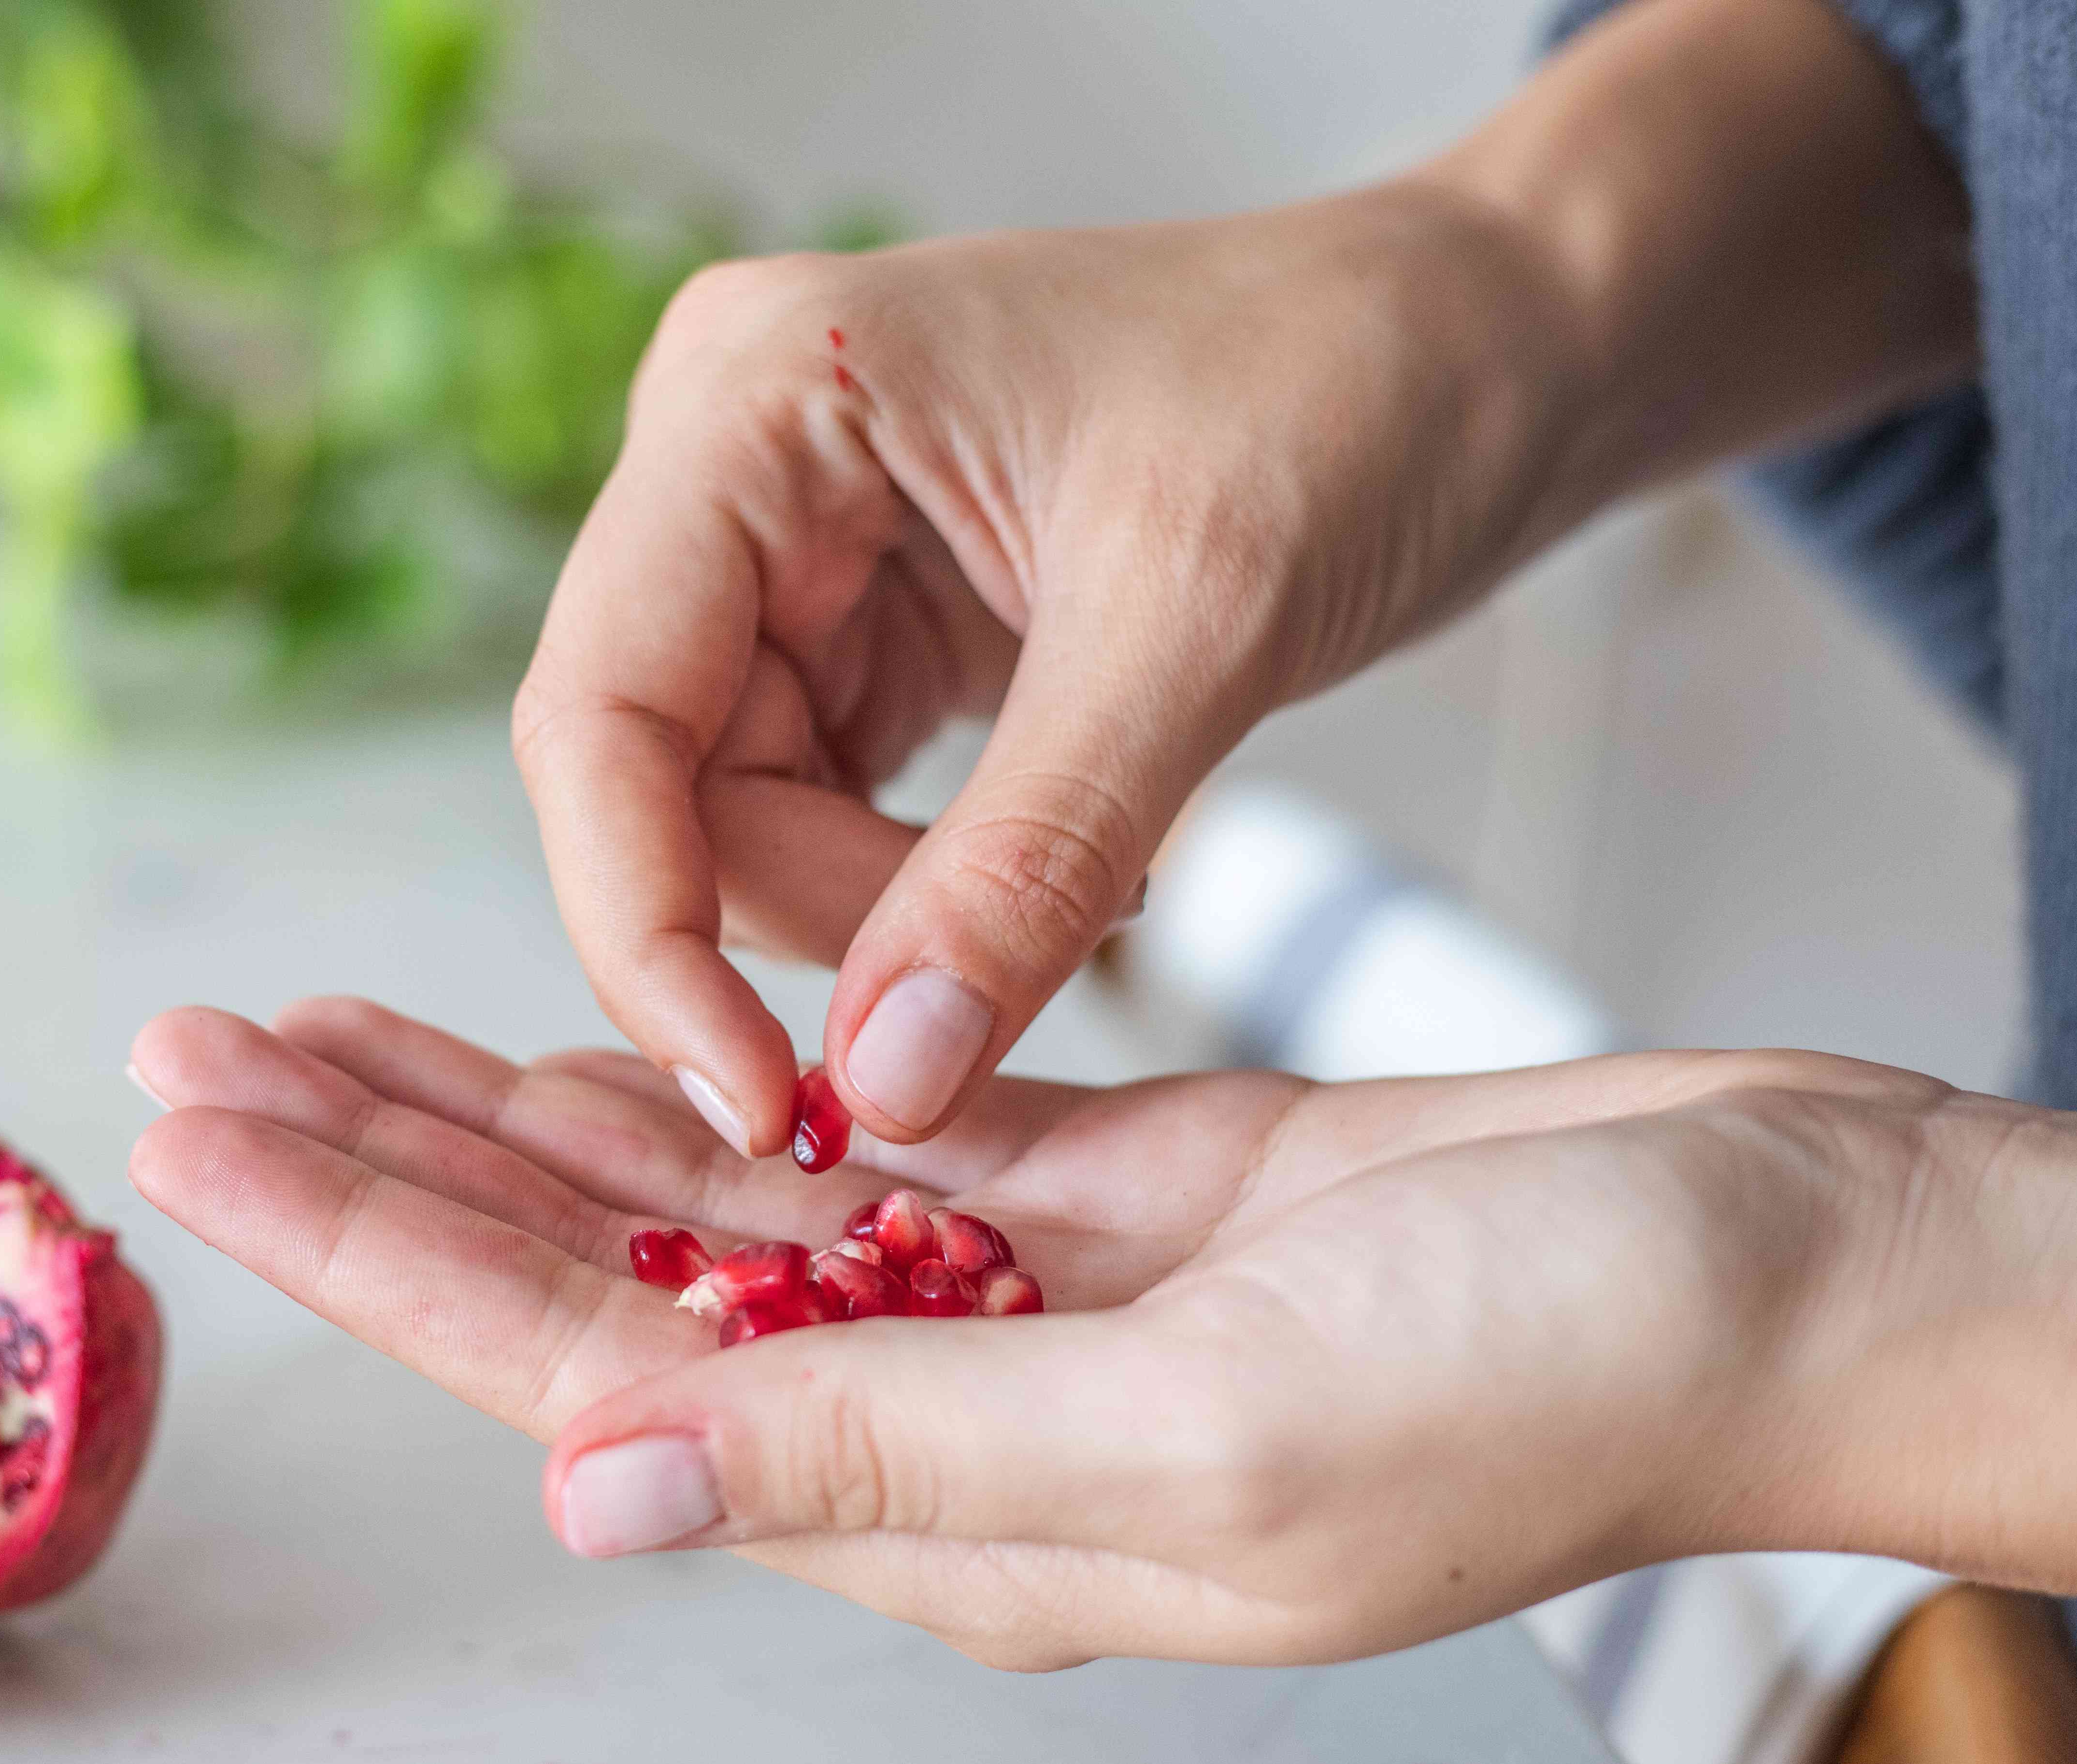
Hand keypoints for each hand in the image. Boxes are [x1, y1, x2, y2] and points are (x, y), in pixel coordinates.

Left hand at [128, 1001, 2076, 1670]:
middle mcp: (940, 1417)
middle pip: (594, 1285)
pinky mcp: (1084, 1194)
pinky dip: (693, 1077)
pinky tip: (572, 1035)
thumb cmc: (1546, 1383)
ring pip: (689, 1200)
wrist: (1753, 1271)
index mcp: (946, 1510)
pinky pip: (830, 1138)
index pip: (586, 1376)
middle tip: (198, 1058)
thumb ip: (896, 1459)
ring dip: (506, 1111)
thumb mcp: (1214, 1449)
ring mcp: (1006, 1303)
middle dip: (387, 1170)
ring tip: (326, 1030)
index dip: (382, 1257)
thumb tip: (597, 1489)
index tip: (214, 1148)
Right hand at [513, 198, 1582, 1158]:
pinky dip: (922, 892)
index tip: (755, 1104)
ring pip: (734, 825)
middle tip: (992, 986)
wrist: (1480, 346)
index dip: (642, 930)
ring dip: (885, 917)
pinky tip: (1071, 868)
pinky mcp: (860, 628)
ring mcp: (787, 550)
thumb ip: (1025, 865)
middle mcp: (729, 465)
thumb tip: (883, 1085)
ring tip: (1097, 882)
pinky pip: (819, 817)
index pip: (595, 712)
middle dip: (819, 925)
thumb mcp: (1197, 623)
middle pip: (660, 786)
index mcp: (750, 396)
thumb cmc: (1357, 388)